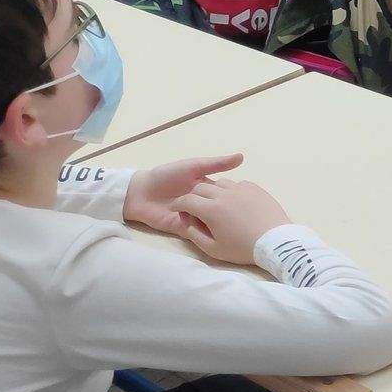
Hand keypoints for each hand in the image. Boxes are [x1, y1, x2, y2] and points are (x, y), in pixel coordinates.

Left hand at [125, 153, 243, 233]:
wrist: (141, 192)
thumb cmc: (167, 175)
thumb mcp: (194, 166)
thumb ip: (216, 164)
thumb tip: (241, 157)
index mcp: (209, 190)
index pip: (227, 194)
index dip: (237, 197)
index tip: (251, 199)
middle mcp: (204, 205)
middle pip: (221, 211)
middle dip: (229, 214)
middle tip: (241, 216)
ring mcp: (195, 218)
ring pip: (212, 224)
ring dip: (218, 225)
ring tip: (228, 225)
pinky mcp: (185, 230)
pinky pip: (198, 234)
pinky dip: (203, 232)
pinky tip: (210, 231)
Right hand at [168, 176, 291, 264]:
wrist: (276, 242)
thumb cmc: (243, 249)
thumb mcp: (214, 249)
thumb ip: (195, 235)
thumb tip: (187, 223)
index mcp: (211, 210)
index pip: (186, 201)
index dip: (178, 205)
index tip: (176, 209)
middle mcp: (224, 194)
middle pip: (200, 188)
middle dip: (192, 196)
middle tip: (195, 207)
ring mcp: (241, 188)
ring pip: (219, 183)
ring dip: (212, 191)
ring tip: (216, 204)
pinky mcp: (255, 188)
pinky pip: (237, 184)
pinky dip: (231, 191)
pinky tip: (234, 202)